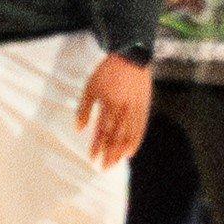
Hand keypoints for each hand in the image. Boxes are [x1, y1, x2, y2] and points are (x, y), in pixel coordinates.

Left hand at [76, 51, 153, 171]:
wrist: (130, 57)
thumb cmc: (107, 72)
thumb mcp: (91, 87)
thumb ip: (84, 109)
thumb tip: (78, 129)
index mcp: (109, 102)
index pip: (103, 130)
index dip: (98, 145)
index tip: (92, 158)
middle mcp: (124, 108)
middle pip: (117, 136)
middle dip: (110, 153)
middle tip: (104, 167)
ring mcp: (136, 108)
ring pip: (130, 135)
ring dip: (122, 151)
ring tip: (115, 163)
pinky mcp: (145, 107)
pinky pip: (141, 128)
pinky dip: (136, 142)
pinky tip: (130, 152)